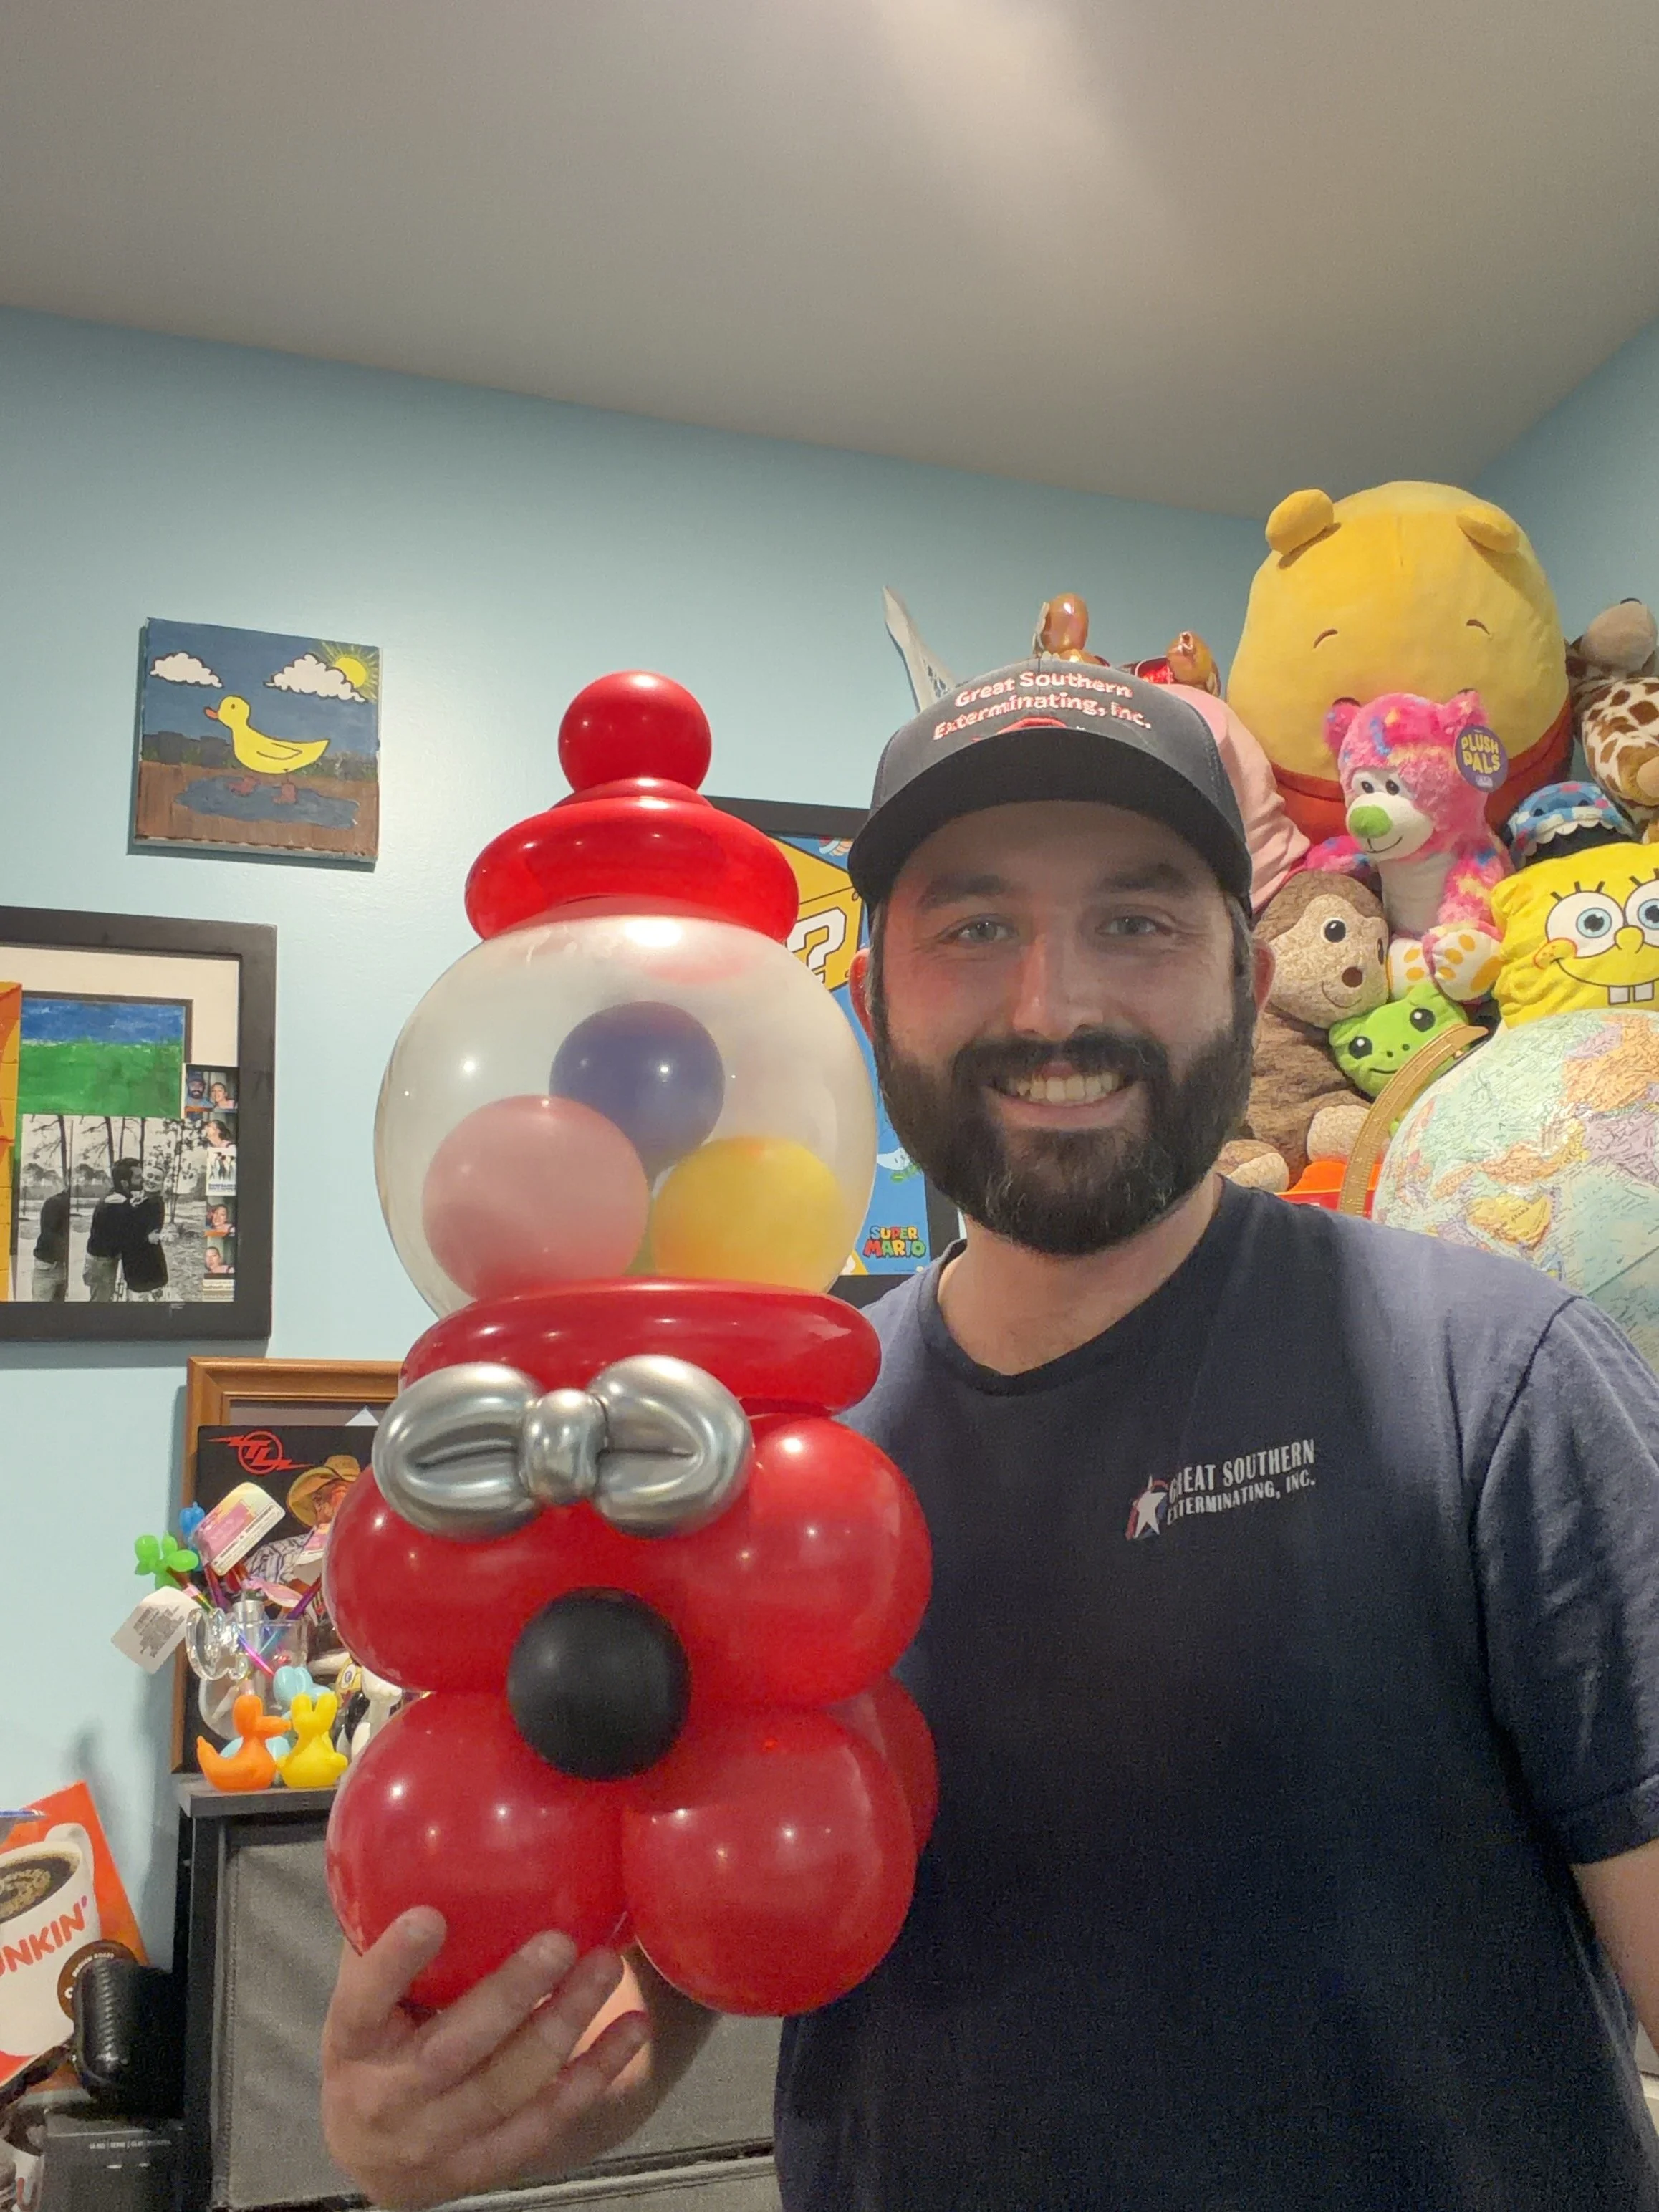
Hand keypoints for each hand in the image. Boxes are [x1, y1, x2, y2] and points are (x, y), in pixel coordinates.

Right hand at [322, 1911, 648, 2208]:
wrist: (371, 2155)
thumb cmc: (377, 2044)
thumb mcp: (365, 1995)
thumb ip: (385, 1930)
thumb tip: (419, 1839)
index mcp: (352, 2044)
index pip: (363, 2002)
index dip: (394, 1964)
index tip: (431, 1916)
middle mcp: (388, 2098)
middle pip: (453, 2050)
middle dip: (510, 1995)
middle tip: (558, 1942)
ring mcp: (437, 2140)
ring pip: (507, 2086)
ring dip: (564, 2025)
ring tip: (605, 1968)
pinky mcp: (483, 2163)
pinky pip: (546, 2120)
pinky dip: (594, 2074)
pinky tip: (632, 2030)